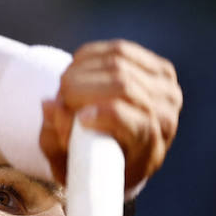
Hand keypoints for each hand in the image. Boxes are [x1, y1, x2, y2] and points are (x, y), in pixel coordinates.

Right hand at [39, 39, 182, 192]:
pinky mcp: (159, 68)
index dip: (104, 115)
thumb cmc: (92, 164)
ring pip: (118, 62)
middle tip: (59, 100)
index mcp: (150, 149)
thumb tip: (48, 104)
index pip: (138, 122)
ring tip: (64, 89)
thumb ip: (55, 140)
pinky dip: (89, 57)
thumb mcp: (71, 166)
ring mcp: (166, 89)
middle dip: (80, 88)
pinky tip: (75, 70)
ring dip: (80, 71)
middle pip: (122, 84)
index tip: (78, 118)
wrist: (124, 155)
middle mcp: (166, 116)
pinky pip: (119, 50)